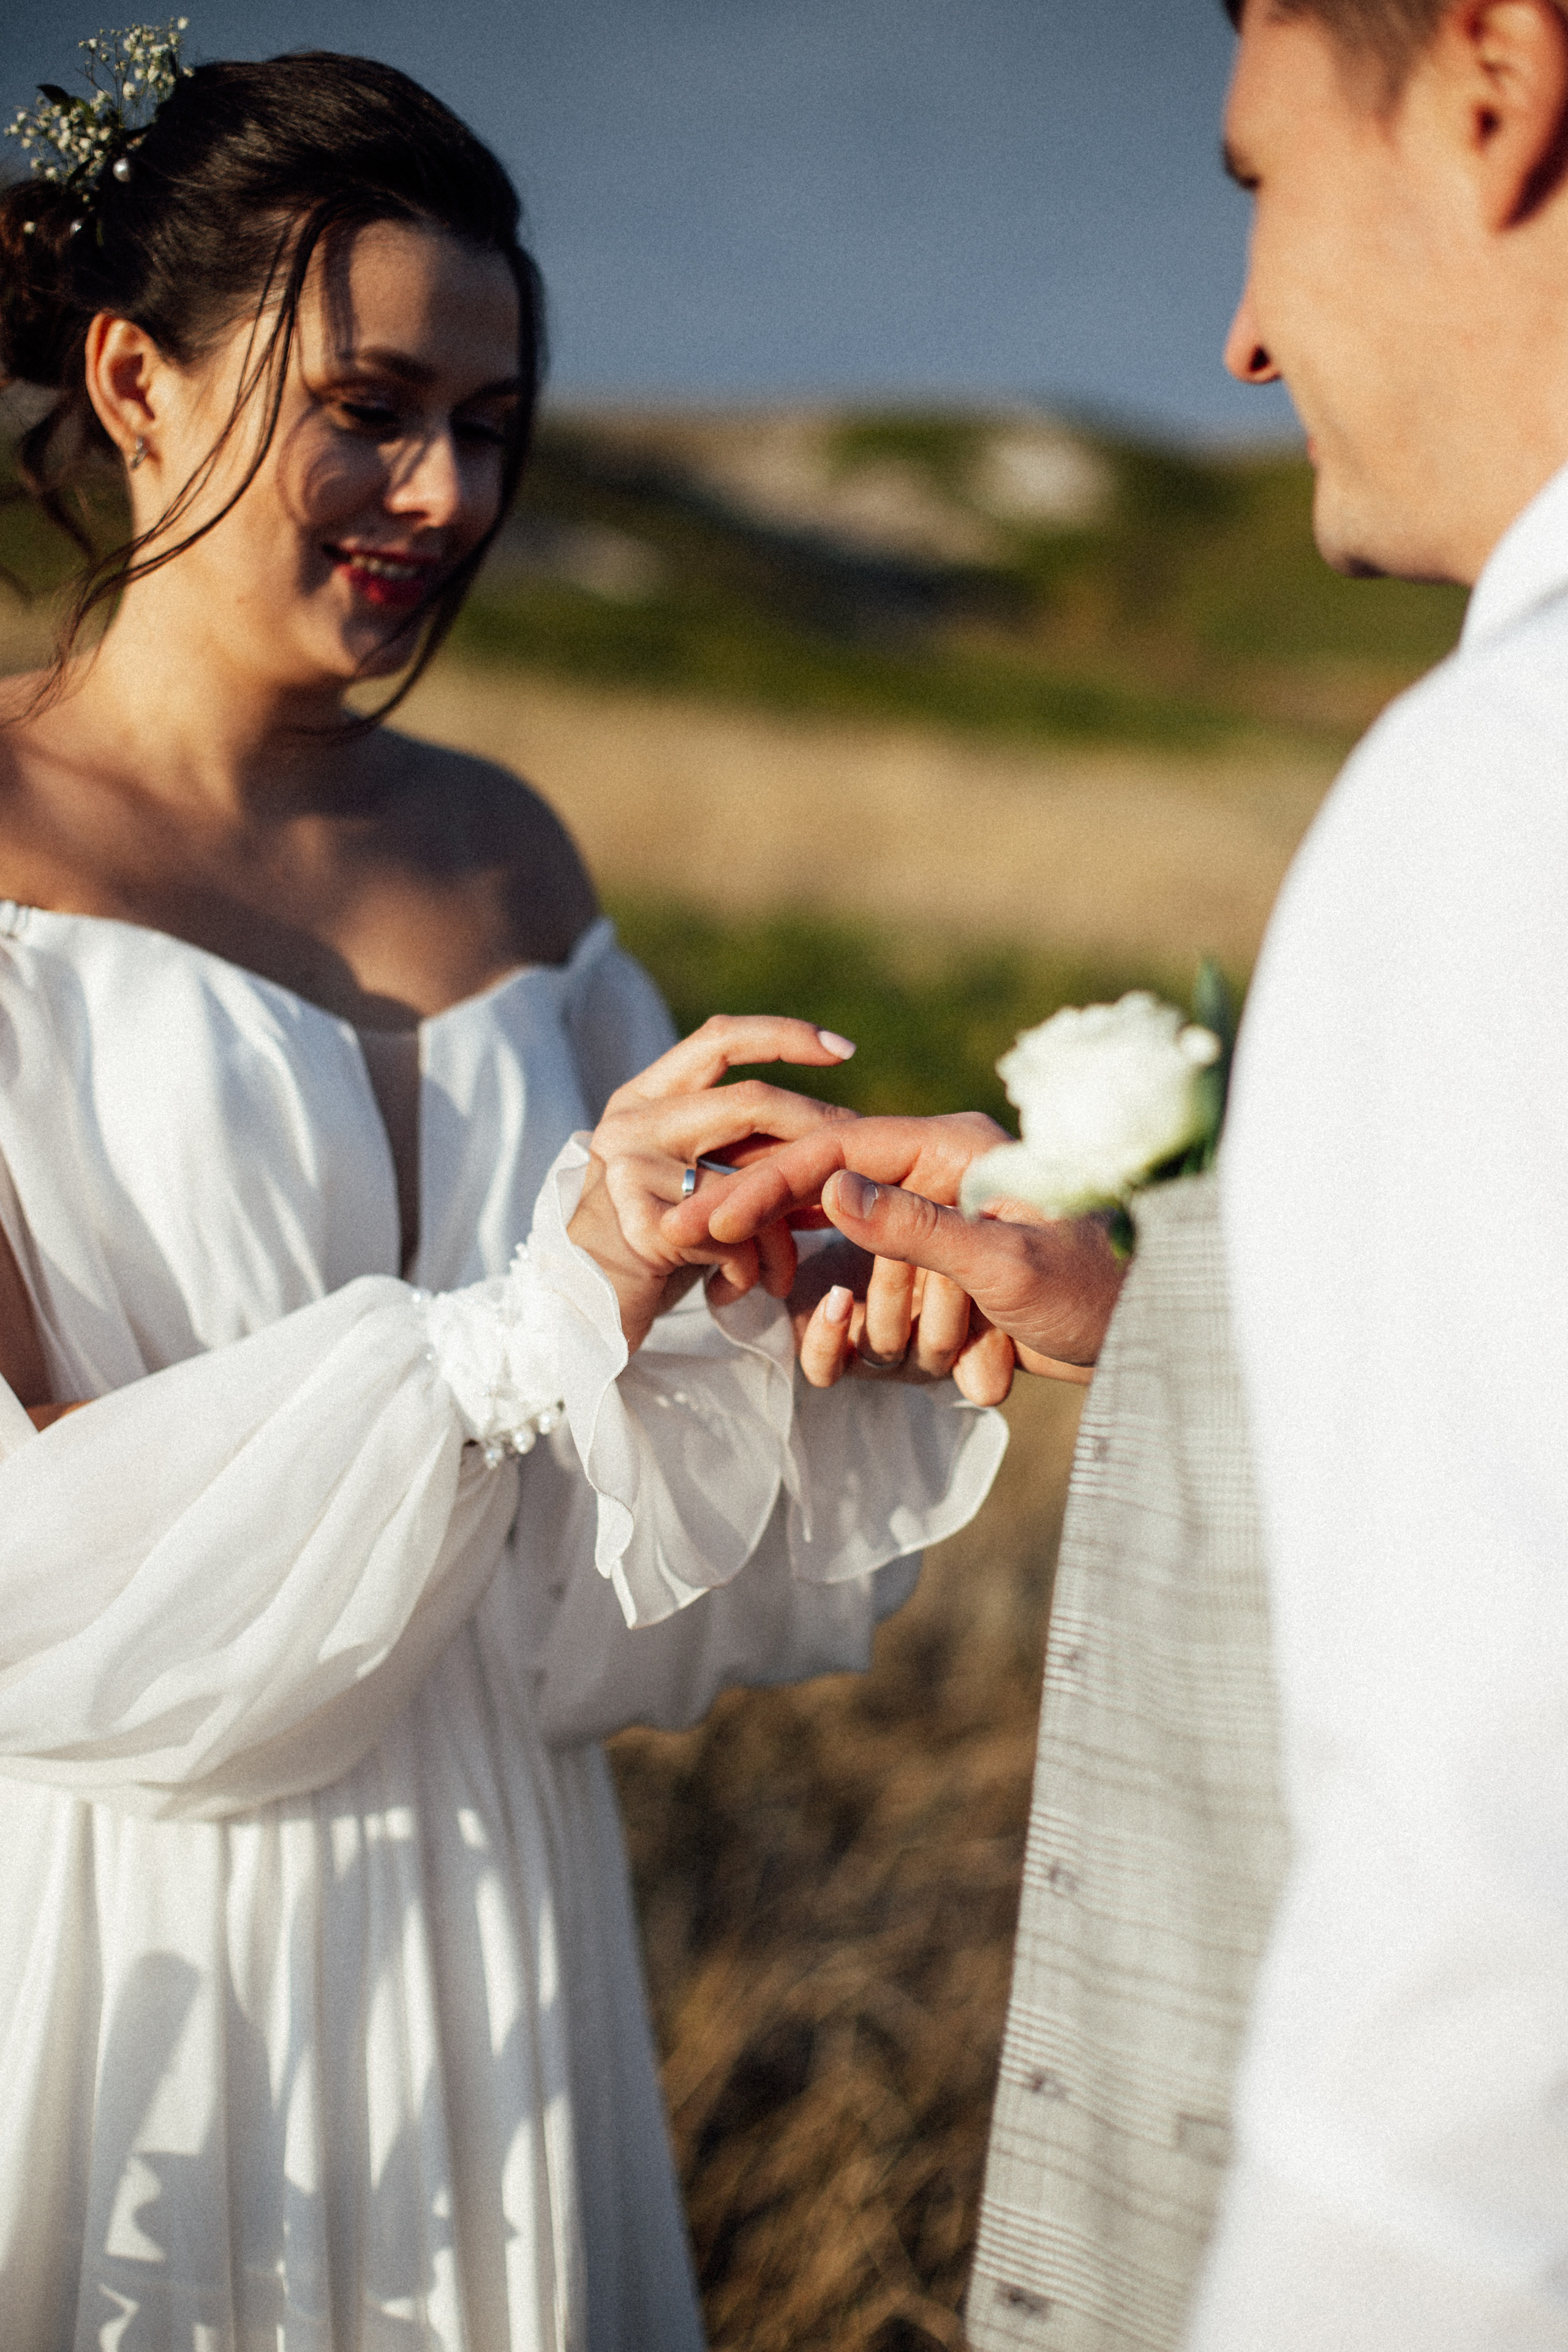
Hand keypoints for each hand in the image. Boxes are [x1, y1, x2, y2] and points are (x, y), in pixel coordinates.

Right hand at [568, 1015, 856, 1350]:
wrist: (581, 1311)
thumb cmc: (649, 1244)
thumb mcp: (686, 1177)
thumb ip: (734, 1146)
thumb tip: (832, 1130)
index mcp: (645, 1096)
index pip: (720, 1039)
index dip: (785, 1036)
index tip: (847, 1051)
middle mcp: (633, 1120)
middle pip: (751, 1101)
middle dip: (818, 1131)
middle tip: (857, 1168)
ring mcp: (631, 1168)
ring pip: (749, 1180)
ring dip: (784, 1232)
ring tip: (789, 1271)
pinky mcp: (641, 1225)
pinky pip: (732, 1238)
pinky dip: (752, 1268)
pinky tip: (744, 1289)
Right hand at [677, 1114, 1124, 1387]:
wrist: (1164, 1341)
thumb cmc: (1105, 1287)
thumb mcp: (1009, 1261)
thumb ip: (914, 1226)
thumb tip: (829, 1187)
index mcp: (947, 1151)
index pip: (829, 1153)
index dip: (764, 1186)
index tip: (709, 1220)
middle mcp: (935, 1191)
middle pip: (837, 1240)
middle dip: (877, 1301)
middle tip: (933, 1324)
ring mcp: (936, 1249)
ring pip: (864, 1302)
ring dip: (919, 1340)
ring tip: (989, 1345)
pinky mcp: (942, 1298)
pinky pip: (893, 1340)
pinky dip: (936, 1365)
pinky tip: (987, 1371)